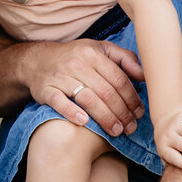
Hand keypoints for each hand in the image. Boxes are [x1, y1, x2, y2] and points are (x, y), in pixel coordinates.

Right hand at [30, 38, 146, 135]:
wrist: (36, 60)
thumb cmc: (75, 57)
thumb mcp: (99, 49)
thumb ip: (124, 58)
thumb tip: (144, 75)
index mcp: (92, 54)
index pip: (118, 79)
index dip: (131, 98)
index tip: (139, 113)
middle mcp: (76, 64)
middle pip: (106, 92)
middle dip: (122, 112)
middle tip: (130, 128)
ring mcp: (60, 77)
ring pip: (87, 99)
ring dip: (105, 118)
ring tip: (116, 131)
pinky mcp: (45, 89)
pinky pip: (59, 102)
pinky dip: (71, 112)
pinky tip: (84, 122)